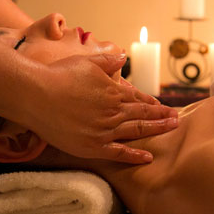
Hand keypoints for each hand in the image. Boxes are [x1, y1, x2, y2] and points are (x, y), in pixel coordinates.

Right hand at [29, 53, 177, 163]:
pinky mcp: (92, 146)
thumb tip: (124, 56)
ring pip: (136, 131)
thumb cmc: (60, 76)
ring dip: (155, 130)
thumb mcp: (87, 62)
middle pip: (142, 115)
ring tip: (171, 129)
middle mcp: (113, 112)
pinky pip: (118, 153)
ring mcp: (104, 131)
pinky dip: (133, 156)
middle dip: (161, 116)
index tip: (162, 106)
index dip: (151, 103)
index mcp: (113, 93)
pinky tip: (147, 157)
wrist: (36, 95)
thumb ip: (109, 61)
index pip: (138, 99)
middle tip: (176, 119)